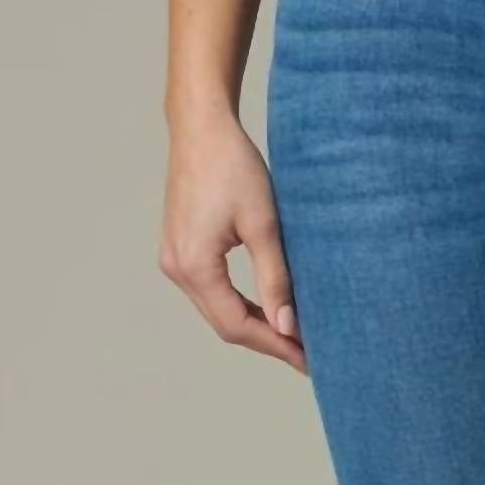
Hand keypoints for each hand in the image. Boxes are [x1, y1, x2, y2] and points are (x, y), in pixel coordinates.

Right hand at [159, 113, 306, 373]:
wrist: (202, 126)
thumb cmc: (234, 166)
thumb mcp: (263, 225)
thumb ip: (275, 279)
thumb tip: (288, 327)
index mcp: (194, 266)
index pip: (237, 326)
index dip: (275, 345)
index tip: (309, 358)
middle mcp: (177, 269)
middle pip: (225, 324)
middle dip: (268, 341)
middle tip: (308, 356)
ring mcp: (175, 260)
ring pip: (218, 310)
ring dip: (255, 326)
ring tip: (294, 337)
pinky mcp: (181, 249)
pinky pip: (212, 292)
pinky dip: (241, 305)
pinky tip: (269, 310)